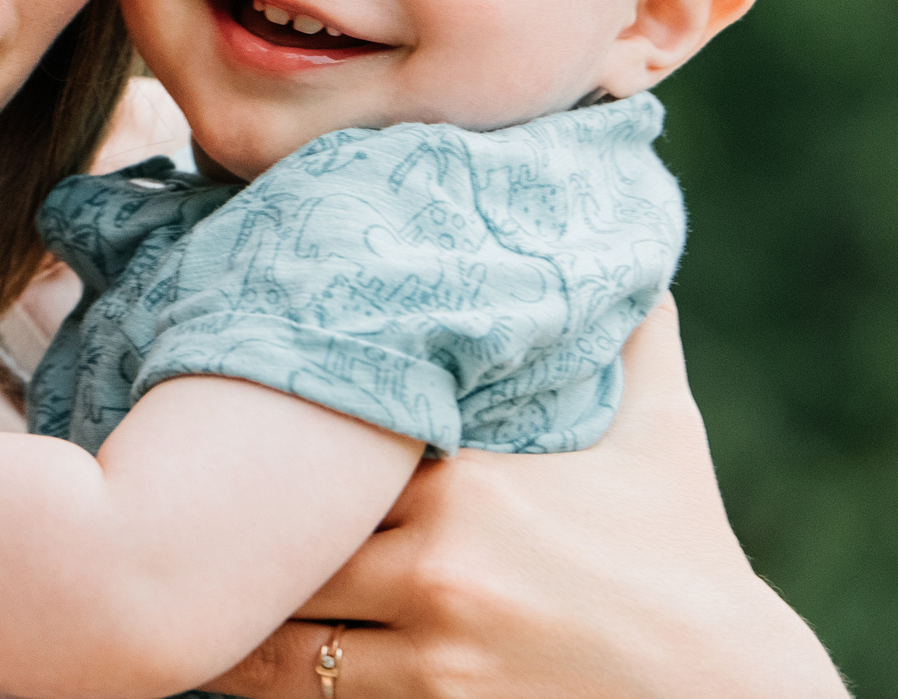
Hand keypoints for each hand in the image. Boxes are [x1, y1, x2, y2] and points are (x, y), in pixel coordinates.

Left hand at [208, 300, 845, 698]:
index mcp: (470, 480)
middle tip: (160, 514)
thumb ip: (627, 336)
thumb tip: (626, 244)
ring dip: (227, 625)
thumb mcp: (661, 433)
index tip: (205, 416)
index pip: (321, 446)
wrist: (736, 695)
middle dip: (226, 535)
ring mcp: (434, 656)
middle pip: (282, 544)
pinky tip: (227, 664)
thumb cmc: (690, 555)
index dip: (258, 438)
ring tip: (175, 598)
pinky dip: (265, 689)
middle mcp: (440, 565)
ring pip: (275, 640)